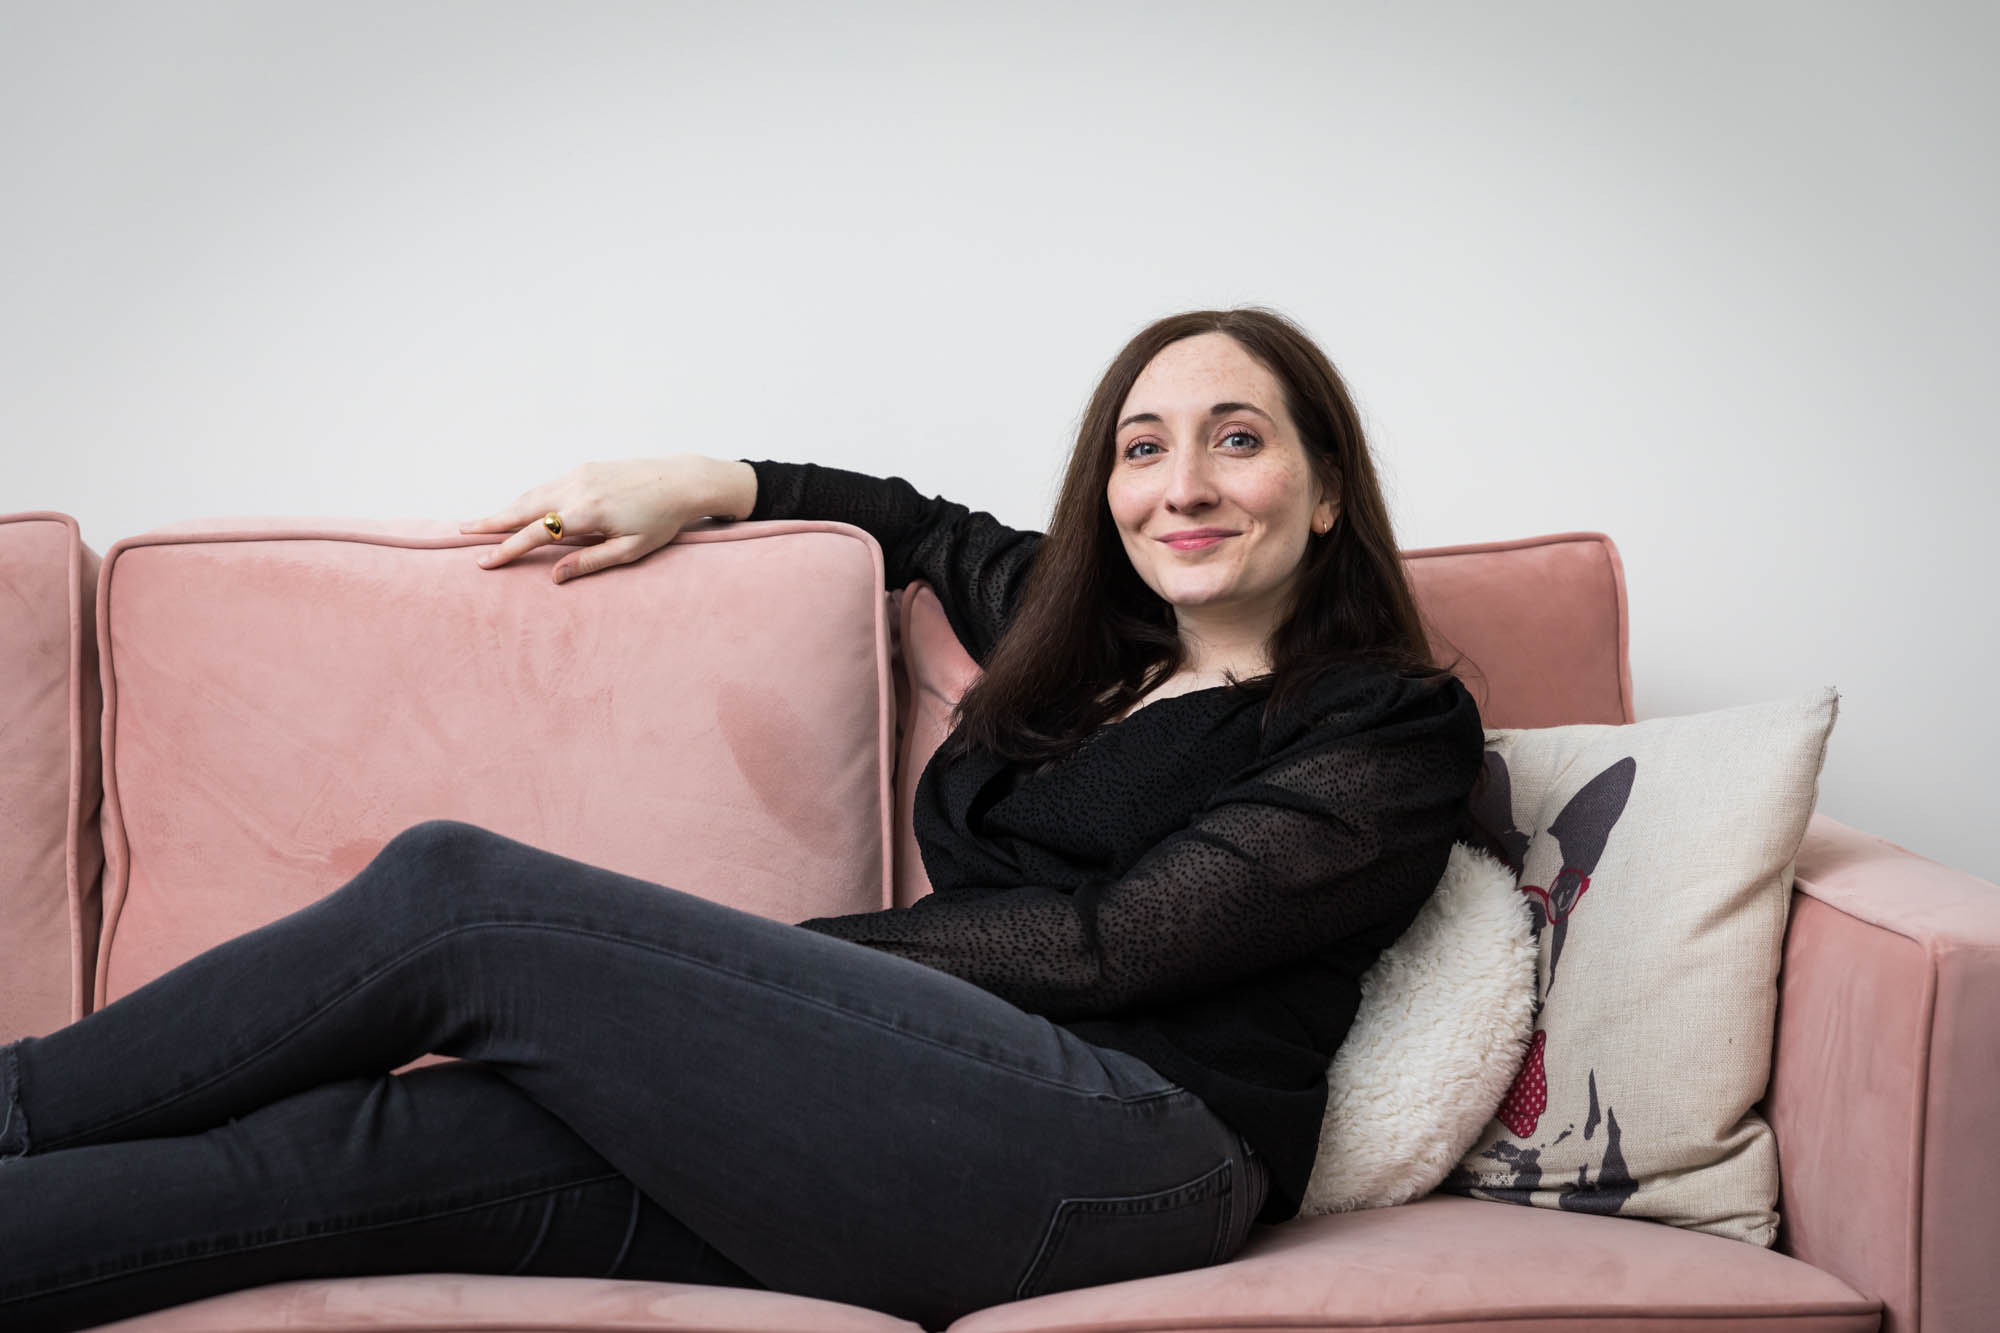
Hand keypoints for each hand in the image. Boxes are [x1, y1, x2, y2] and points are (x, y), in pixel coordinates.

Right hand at [458, 455, 726, 584]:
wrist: (682, 480)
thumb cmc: (662, 520)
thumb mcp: (630, 550)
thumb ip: (590, 563)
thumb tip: (554, 578)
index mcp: (586, 514)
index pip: (535, 534)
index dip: (506, 550)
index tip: (483, 562)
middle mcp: (576, 489)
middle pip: (522, 507)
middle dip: (491, 521)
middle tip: (462, 532)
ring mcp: (579, 474)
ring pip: (533, 494)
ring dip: (507, 508)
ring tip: (483, 523)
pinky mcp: (585, 468)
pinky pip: (548, 486)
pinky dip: (529, 498)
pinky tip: (520, 509)